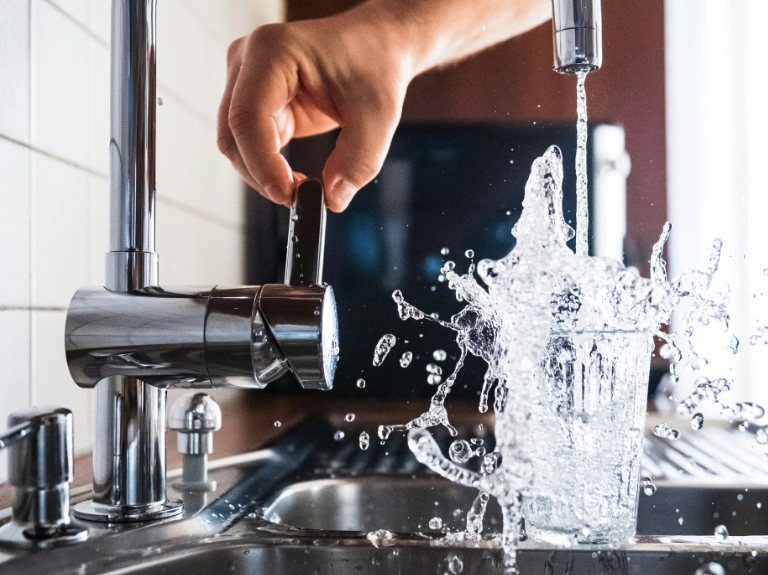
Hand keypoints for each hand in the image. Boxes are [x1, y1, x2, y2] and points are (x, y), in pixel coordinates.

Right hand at [217, 9, 414, 211]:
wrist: (376, 47)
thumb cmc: (375, 65)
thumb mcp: (379, 115)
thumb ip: (359, 160)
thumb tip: (332, 198)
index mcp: (274, 51)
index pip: (248, 116)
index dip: (261, 162)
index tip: (288, 194)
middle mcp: (249, 61)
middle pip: (233, 133)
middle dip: (261, 174)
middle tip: (298, 198)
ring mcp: (246, 80)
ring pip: (235, 143)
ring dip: (262, 173)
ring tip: (302, 187)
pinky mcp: (254, 101)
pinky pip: (249, 144)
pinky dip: (268, 167)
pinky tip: (295, 177)